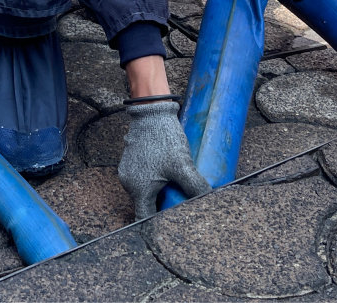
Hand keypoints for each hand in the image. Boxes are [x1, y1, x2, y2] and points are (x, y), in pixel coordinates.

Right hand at [118, 101, 209, 218]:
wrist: (151, 113)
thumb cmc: (163, 139)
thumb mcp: (182, 165)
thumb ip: (195, 186)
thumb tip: (208, 199)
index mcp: (139, 190)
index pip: (145, 218)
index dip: (157, 224)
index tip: (170, 224)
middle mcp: (129, 184)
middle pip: (146, 205)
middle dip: (162, 207)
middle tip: (178, 205)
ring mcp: (128, 173)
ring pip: (145, 191)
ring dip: (159, 193)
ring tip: (175, 189)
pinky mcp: (131, 162)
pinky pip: (142, 179)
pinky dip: (154, 182)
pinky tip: (167, 175)